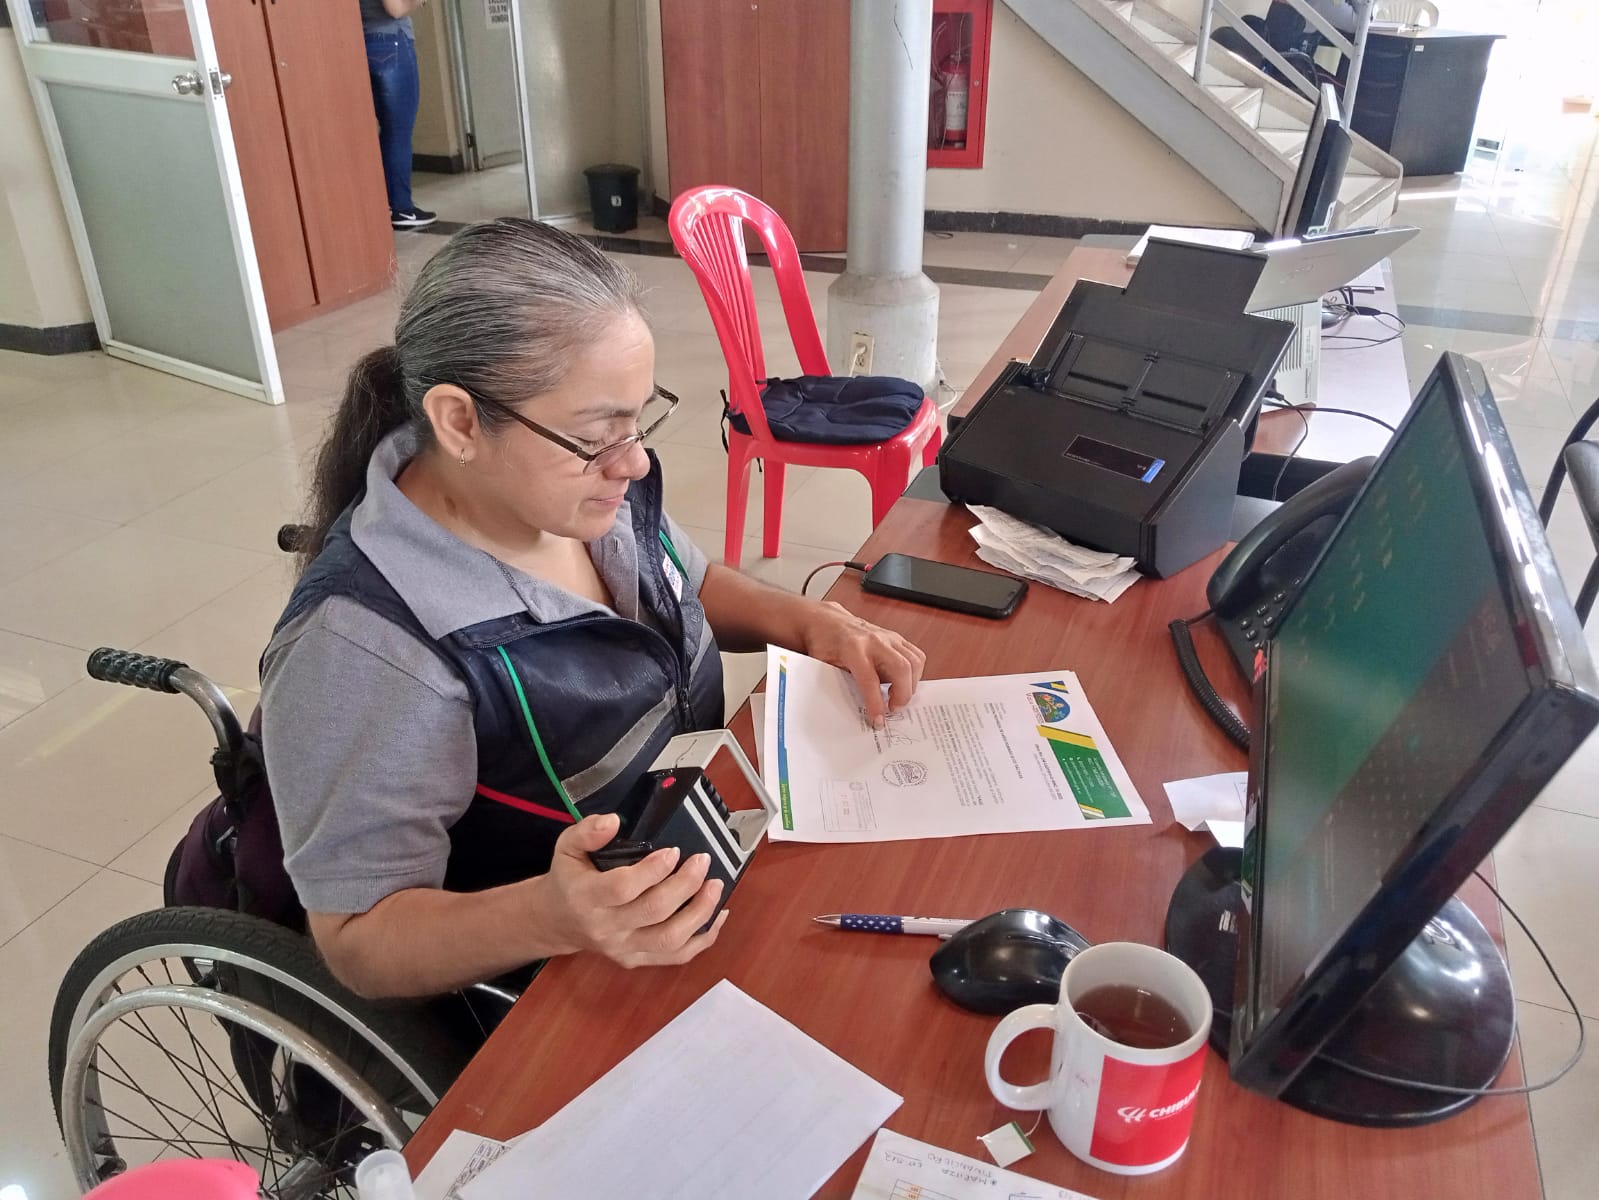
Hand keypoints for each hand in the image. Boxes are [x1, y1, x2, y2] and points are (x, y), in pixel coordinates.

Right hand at [530, 814, 728, 967]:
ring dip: (700, 912)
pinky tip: (717, 915)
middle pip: (654, 912)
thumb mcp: (566, 847)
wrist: (557, 921)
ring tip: (715, 886)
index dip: (653, 870)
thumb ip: (587, 831)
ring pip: (669, 939)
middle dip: (686, 885)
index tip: (673, 851)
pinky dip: (703, 938)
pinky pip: (676, 956)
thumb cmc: (569, 880)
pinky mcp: (637, 959)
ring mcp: (623, 947)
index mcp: (587, 897)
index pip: (623, 888)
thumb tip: (613, 821)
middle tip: (703, 861)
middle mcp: (606, 927)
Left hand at [799, 601, 925, 726]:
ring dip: (911, 684)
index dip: (876, 704)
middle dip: (903, 694)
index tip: (878, 721)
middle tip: (893, 709)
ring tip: (897, 696)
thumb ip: (838, 684)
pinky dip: (914, 672)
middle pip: (901, 667)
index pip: (870, 680)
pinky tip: (901, 682)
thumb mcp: (823, 667)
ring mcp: (888, 637)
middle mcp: (875, 640)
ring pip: (915, 660)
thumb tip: (851, 712)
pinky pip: (916, 655)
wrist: (828, 622)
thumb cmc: (824, 645)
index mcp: (853, 648)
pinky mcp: (896, 638)